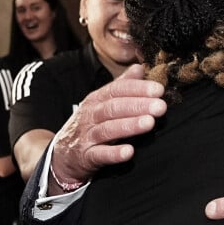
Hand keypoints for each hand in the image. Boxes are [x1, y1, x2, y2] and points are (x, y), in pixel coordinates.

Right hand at [50, 64, 166, 187]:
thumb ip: (121, 86)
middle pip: (114, 107)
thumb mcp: (101, 103)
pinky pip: (100, 154)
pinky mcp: (86, 156)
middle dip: (138, 105)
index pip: (117, 90)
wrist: (63, 155)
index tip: (159, 89)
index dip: (138, 88)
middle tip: (160, 106)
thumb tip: (139, 68)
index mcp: (96, 100)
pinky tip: (129, 152)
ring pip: (108, 129)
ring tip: (150, 123)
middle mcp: (90, 115)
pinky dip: (114, 153)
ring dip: (130, 126)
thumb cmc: (89, 126)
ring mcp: (87, 136)